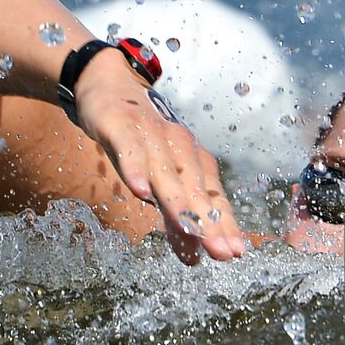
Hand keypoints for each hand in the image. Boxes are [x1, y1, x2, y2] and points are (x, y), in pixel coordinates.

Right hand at [72, 48, 245, 263]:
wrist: (109, 85)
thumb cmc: (139, 139)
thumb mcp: (157, 179)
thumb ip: (174, 217)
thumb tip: (193, 259)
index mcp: (192, 160)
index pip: (212, 198)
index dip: (224, 224)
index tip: (235, 253)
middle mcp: (178, 146)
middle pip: (195, 188)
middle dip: (209, 221)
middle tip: (221, 252)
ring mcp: (151, 134)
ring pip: (166, 171)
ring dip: (177, 201)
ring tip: (189, 229)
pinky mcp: (121, 124)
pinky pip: (130, 148)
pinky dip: (135, 168)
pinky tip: (139, 190)